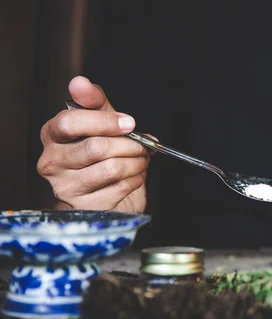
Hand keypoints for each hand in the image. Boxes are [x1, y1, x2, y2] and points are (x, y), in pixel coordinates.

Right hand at [37, 76, 151, 211]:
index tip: (129, 122)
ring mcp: (66, 187)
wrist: (106, 195)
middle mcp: (52, 162)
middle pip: (96, 147)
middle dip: (129, 144)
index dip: (104, 121)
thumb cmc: (101, 156)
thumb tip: (79, 82)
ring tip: (140, 160)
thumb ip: (93, 102)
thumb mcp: (101, 123)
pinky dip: (136, 179)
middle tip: (142, 145)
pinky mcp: (86, 206)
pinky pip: (120, 187)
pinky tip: (134, 176)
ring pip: (112, 168)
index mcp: (52, 136)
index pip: (70, 123)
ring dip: (136, 162)